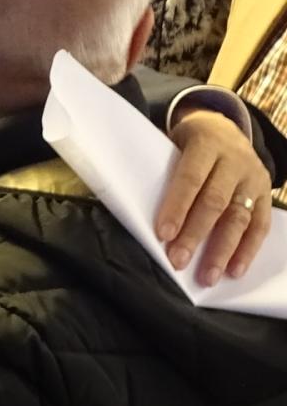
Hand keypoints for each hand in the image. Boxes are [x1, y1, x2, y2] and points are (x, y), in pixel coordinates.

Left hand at [158, 110, 271, 285]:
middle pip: (215, 201)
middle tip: (178, 260)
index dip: (177, 206)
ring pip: (239, 217)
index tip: (163, 233)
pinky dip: (247, 250)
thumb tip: (140, 208)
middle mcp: (235, 161)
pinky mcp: (265, 195)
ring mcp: (253, 179)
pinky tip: (234, 270)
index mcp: (206, 143)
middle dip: (195, 234)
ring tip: (207, 276)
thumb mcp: (171, 142)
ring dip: (222, 250)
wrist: (223, 128)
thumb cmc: (187, 143)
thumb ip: (162, 169)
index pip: (190, 177)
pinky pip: (260, 226)